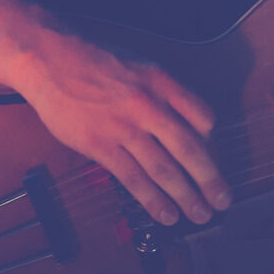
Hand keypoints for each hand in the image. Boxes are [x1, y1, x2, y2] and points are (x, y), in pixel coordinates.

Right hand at [11, 24, 228, 225]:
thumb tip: (187, 126)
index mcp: (162, 81)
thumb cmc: (95, 60)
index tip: (218, 160)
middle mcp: (147, 104)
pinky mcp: (99, 145)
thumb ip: (165, 93)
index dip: (214, 143)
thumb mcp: (140, 65)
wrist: (49, 58)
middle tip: (224, 200)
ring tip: (200, 215)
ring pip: (164, 169)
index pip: (203, 116)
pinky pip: (133, 178)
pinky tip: (166, 214)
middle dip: (210, 179)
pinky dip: (152, 200)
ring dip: (186, 196)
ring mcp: (123, 127)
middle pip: (190, 149)